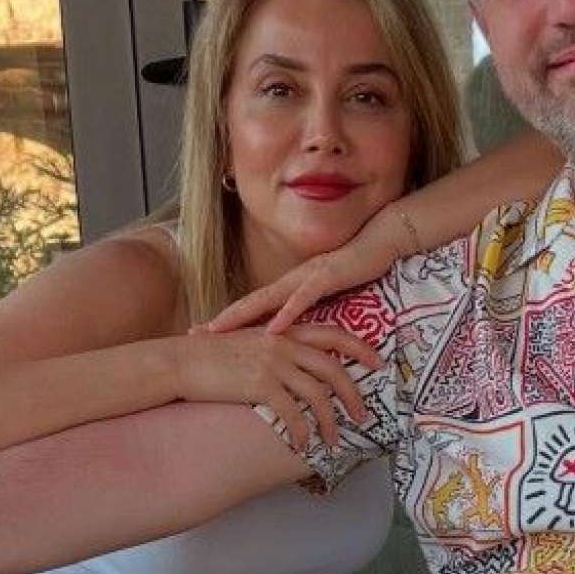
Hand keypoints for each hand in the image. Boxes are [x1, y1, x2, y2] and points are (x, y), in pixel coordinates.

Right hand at [174, 326, 379, 449]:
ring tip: (333, 441)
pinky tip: (302, 444)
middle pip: (334, 369)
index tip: (378, 363)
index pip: (334, 334)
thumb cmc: (210, 356)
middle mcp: (284, 344)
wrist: (179, 362)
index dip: (360, 348)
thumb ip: (274, 349)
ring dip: (329, 422)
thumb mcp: (248, 343)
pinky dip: (302, 431)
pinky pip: (292, 413)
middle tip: (363, 415)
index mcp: (284, 332)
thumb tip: (293, 368)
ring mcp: (273, 364)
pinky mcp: (260, 385)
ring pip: (317, 395)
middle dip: (353, 394)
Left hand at [203, 202, 411, 334]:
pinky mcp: (326, 278)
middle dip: (222, 319)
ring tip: (218, 331)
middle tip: (194, 334)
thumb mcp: (330, 292)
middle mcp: (293, 280)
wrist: (380, 240)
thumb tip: (299, 329)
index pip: (255, 305)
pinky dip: (286, 314)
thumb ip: (313, 306)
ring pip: (267, 299)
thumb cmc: (357, 266)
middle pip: (250, 302)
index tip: (204, 333)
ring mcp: (307, 277)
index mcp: (292, 285)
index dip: (229, 319)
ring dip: (241, 316)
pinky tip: (272, 330)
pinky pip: (302, 299)